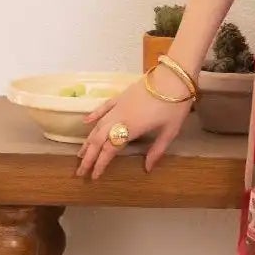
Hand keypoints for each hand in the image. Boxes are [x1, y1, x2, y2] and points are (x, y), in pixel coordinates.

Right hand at [74, 72, 193, 180]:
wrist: (173, 77)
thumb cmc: (174, 106)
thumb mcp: (170, 131)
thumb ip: (157, 150)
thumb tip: (148, 169)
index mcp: (130, 130)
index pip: (109, 150)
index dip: (100, 164)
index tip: (93, 176)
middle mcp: (118, 119)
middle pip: (98, 140)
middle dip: (88, 157)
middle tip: (80, 171)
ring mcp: (117, 106)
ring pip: (97, 126)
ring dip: (88, 141)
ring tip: (80, 154)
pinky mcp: (119, 96)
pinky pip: (102, 108)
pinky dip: (93, 115)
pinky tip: (85, 122)